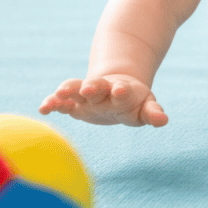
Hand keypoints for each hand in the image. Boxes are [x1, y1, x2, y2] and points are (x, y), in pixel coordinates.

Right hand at [39, 74, 167, 126]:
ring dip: (69, 90)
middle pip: (97, 86)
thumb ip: (152, 113)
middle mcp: (104, 91)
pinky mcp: (74, 101)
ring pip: (76, 88)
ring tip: (59, 93)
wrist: (118, 88)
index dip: (121, 91)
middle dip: (93, 87)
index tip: (119, 91)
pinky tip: (43, 108)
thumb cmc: (134, 102)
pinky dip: (53, 103)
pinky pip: (61, 100)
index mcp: (123, 92)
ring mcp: (87, 94)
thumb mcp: (146, 107)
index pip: (122, 91)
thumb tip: (163, 120)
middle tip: (88, 88)